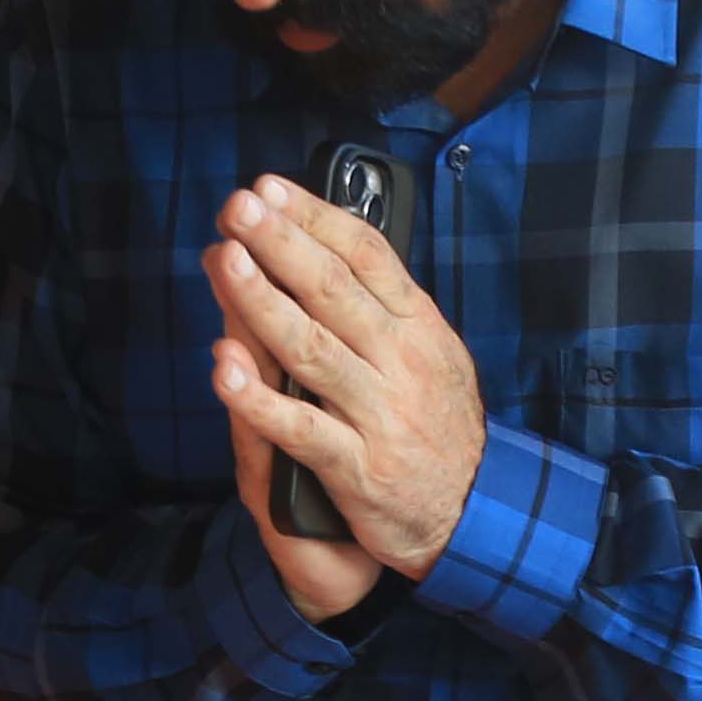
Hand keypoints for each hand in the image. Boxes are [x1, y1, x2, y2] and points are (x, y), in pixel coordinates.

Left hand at [205, 174, 486, 591]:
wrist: (477, 511)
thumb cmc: (440, 424)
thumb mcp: (432, 352)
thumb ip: (387, 305)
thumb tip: (332, 247)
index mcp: (418, 325)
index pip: (365, 254)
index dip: (315, 217)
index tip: (270, 188)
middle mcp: (400, 361)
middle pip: (333, 289)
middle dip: (280, 242)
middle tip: (237, 207)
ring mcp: (379, 413)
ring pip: (313, 348)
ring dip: (262, 302)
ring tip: (225, 262)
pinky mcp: (359, 468)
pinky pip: (302, 429)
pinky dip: (260, 400)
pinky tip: (225, 372)